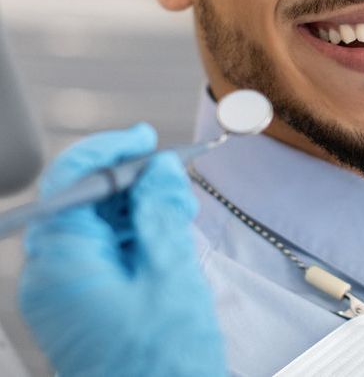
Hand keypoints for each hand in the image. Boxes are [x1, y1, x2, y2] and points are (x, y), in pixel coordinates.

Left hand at [19, 124, 225, 376]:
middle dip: (131, 182)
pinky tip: (168, 236)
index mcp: (63, 265)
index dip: (109, 150)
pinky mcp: (82, 301)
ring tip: (179, 215)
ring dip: (138, 207)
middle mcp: (52, 275)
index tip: (146, 139)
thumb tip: (158, 167)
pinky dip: (136, 233)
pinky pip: (104, 249)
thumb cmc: (164, 361)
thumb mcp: (170, 273)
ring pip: (97, 222)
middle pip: (83, 200)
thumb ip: (161, 211)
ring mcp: (65, 291)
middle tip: (176, 184)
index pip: (71, 182)